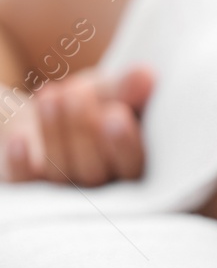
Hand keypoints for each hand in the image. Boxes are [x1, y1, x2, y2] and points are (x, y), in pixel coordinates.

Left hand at [1, 66, 154, 185]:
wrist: (52, 110)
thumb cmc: (92, 103)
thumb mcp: (110, 90)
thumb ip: (127, 88)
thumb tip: (145, 75)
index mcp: (133, 167)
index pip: (134, 167)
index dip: (125, 145)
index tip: (116, 114)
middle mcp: (103, 187)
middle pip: (95, 172)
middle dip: (84, 132)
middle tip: (77, 95)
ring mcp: (65, 191)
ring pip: (61, 174)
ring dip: (54, 134)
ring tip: (50, 96)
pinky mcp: (30, 187)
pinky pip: (25, 182)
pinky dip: (21, 163)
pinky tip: (19, 139)